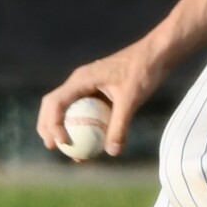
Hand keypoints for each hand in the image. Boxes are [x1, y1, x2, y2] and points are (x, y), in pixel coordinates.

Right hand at [37, 42, 170, 158]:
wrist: (157, 53)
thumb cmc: (143, 70)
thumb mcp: (131, 99)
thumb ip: (120, 125)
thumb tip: (112, 152)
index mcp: (81, 79)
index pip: (55, 103)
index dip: (52, 124)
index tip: (64, 143)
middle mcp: (80, 81)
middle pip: (53, 105)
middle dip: (48, 127)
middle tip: (53, 148)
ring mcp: (88, 85)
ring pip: (67, 108)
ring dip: (64, 128)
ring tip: (72, 152)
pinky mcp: (99, 91)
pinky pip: (85, 110)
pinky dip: (84, 126)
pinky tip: (93, 144)